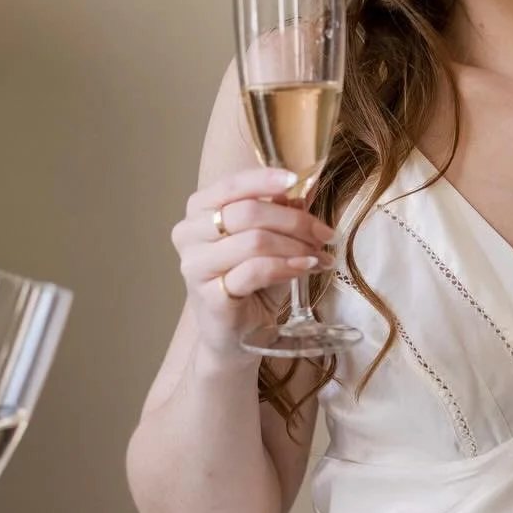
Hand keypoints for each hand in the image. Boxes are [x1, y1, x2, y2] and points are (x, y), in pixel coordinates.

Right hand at [173, 168, 335, 357]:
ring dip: (295, 246)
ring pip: (254, 241)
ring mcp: (195, 266)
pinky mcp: (209, 296)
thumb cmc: (251, 281)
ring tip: (318, 256)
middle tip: (324, 234)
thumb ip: (281, 212)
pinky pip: (255, 271)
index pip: (230, 185)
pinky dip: (287, 266)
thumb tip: (305, 188)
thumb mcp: (270, 240)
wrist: (237, 333)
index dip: (265, 178)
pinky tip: (305, 268)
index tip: (296, 180)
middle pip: (248, 213)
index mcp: (199, 211)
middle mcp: (189, 234)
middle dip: (295, 221)